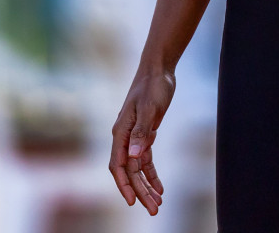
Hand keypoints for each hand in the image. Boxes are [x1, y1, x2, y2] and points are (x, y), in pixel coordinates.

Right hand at [109, 68, 173, 214]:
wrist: (158, 69)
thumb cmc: (152, 86)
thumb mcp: (150, 108)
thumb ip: (142, 132)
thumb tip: (134, 156)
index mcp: (121, 132)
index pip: (119, 166)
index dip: (125, 185)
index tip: (133, 202)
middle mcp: (124, 137)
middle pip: (129, 171)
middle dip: (140, 191)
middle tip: (154, 209)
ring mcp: (134, 137)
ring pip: (137, 169)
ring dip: (146, 186)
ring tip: (158, 203)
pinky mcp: (144, 135)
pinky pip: (145, 161)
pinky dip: (152, 174)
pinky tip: (160, 187)